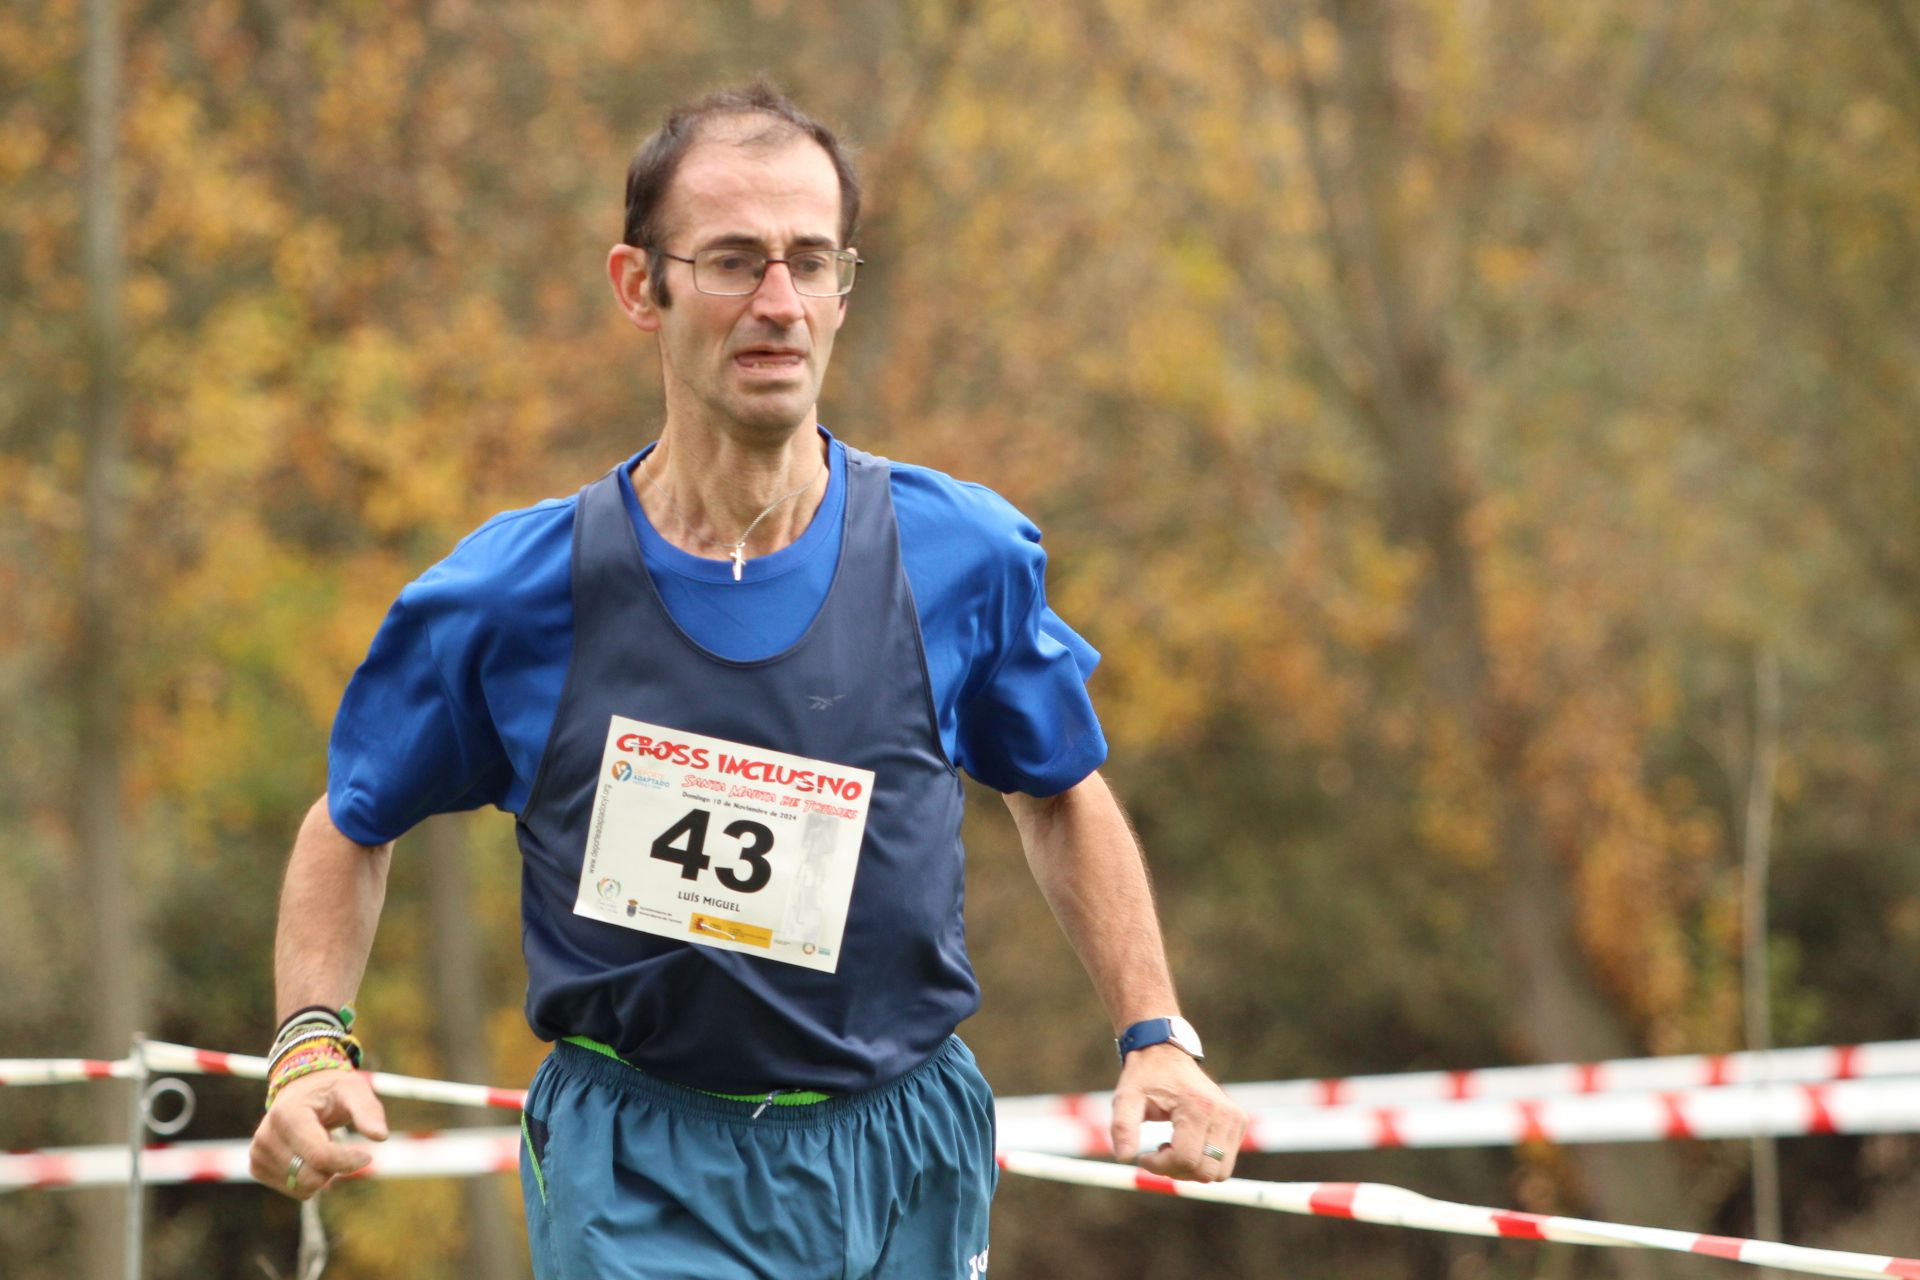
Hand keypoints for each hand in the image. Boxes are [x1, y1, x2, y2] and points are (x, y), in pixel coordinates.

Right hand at [248, 1068, 389, 1199]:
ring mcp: (258, 1153)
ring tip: (320, 1144)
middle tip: (338, 1142)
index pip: (320, 1156)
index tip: (367, 1155)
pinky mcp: (257, 1166)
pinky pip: (293, 1190)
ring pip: (302, 1188)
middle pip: (311, 1177)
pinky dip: (308, 1178)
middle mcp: (265, 1135)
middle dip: (335, 1167)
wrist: (302, 1088)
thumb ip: (368, 1111)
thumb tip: (380, 1136)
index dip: (348, 1161)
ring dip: (322, 1173)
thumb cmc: (332, 1090)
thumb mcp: (355, 1090)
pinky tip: (307, 1154)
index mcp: (287, 1114)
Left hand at [1109, 1044, 1247, 1181]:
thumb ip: (1122, 1127)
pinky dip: (1204, 1162)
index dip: (1160, 1166)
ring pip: (1218, 1172)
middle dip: (1177, 1171)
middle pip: (1205, 1172)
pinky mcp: (1239, 1123)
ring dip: (1191, 1169)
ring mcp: (1236, 1119)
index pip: (1185, 1160)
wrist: (1166, 1054)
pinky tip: (1187, 1142)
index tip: (1144, 1156)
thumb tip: (1124, 1157)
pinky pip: (1224, 1163)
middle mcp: (1224, 1113)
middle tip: (1159, 1152)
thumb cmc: (1145, 1077)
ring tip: (1173, 1146)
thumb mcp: (1126, 1098)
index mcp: (1198, 1106)